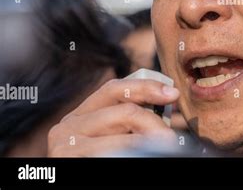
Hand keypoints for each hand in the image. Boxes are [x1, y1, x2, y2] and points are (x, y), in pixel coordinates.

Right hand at [48, 78, 179, 155]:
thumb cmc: (101, 159)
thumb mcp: (109, 136)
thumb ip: (127, 119)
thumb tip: (167, 100)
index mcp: (80, 115)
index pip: (115, 88)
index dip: (146, 86)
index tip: (172, 94)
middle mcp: (68, 126)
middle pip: (124, 111)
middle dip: (154, 122)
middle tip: (170, 137)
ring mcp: (65, 145)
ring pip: (125, 138)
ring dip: (150, 145)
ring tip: (161, 151)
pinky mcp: (68, 160)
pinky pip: (115, 155)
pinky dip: (135, 157)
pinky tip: (141, 158)